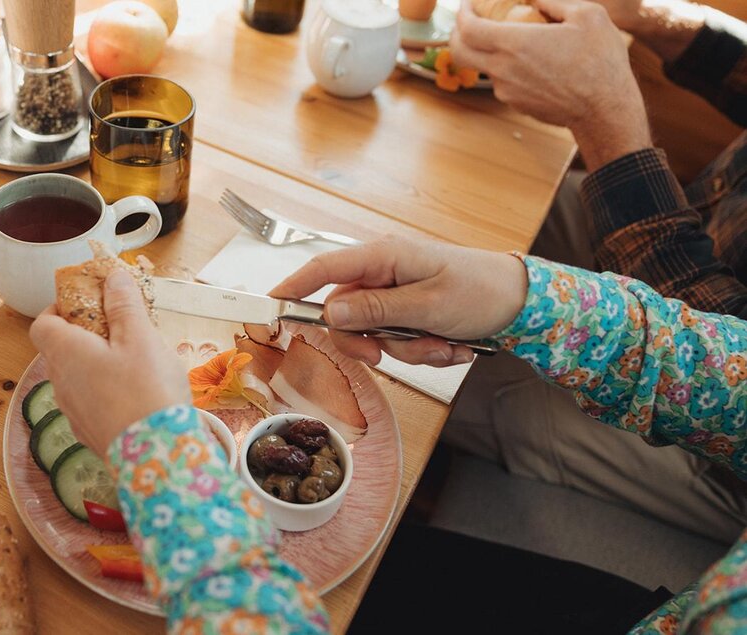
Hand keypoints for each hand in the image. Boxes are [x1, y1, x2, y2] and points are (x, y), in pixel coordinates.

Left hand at [29, 271, 189, 456]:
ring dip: (96, 363)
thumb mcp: (140, 337)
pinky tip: (135, 392)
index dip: (59, 308)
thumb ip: (124, 305)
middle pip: (60, 349)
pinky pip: (90, 402)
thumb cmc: (146, 390)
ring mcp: (72, 411)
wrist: (157, 455)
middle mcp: (60, 382)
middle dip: (86, 334)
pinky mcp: (89, 433)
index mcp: (65, 352)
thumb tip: (113, 277)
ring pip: (76, 377)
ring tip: (134, 360)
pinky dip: (105, 390)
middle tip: (120, 327)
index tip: (87, 303)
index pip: (42, 323)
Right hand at [270, 235, 527, 366]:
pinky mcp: (408, 311)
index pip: (323, 269)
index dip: (292, 288)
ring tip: (444, 346)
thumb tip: (330, 315)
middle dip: (371, 342)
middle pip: (345, 315)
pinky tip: (451, 345)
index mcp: (383, 257)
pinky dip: (422, 351)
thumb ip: (375, 311)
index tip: (268, 307)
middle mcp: (383, 272)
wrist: (522, 301)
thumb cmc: (480, 290)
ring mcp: (395, 292)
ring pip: (374, 334)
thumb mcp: (426, 305)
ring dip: (407, 351)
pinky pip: (397, 340)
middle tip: (388, 356)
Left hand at [452, 0, 651, 169]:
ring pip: (484, 67)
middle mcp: (502, 69)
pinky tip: (534, 61)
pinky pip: (503, 81)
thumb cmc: (600, 60)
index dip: (462, 13)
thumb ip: (552, 0)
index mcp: (514, 44)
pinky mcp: (515, 104)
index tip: (468, 4)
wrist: (605, 109)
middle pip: (459, 52)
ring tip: (518, 39)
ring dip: (490, 51)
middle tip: (470, 21)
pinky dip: (508, 67)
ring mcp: (506, 90)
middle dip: (456, 33)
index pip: (467, 28)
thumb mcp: (586, 15)